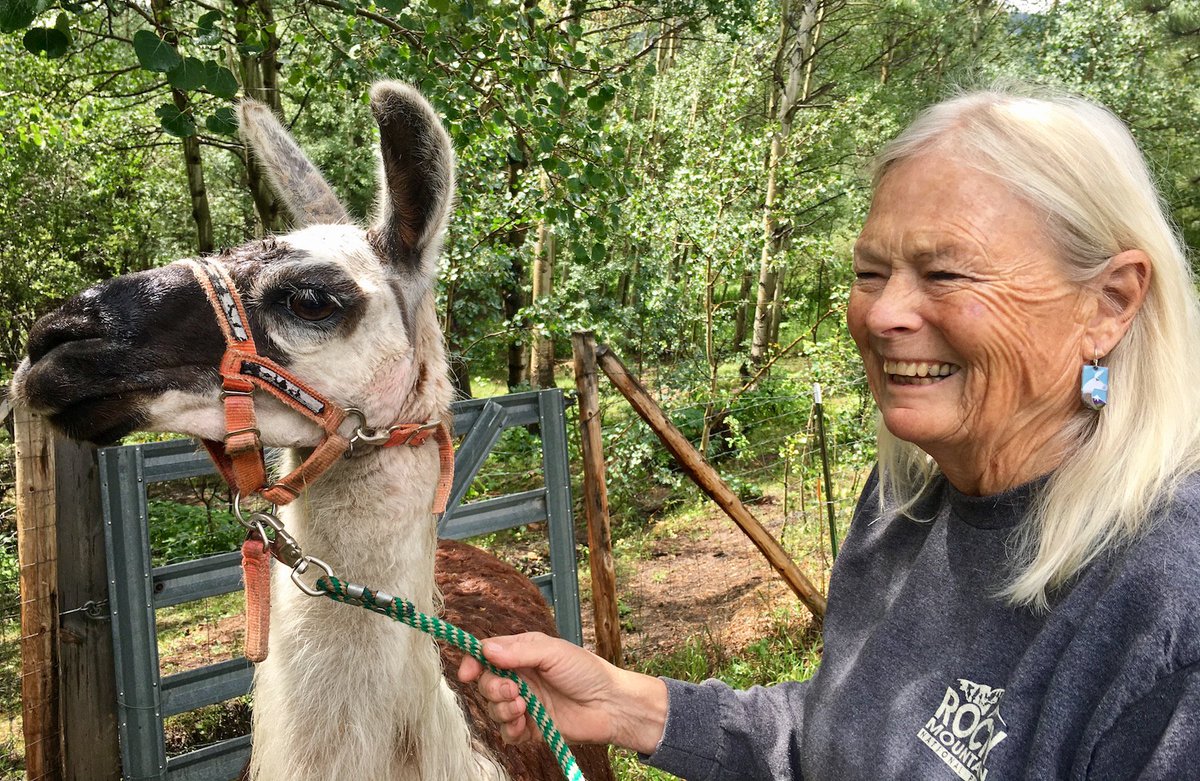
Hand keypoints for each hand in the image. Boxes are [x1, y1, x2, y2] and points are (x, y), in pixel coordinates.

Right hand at [457, 631, 666, 753]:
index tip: (467, 672)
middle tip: (514, 690)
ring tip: (524, 707)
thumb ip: (519, 651)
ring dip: (502, 709)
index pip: (486, 655)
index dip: (472, 662)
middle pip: (485, 683)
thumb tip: (485, 650)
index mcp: (522, 654)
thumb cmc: (586, 671)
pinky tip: (524, 723)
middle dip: (492, 688)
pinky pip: (506, 732)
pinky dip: (510, 729)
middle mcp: (519, 678)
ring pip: (493, 709)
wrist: (610, 705)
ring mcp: (524, 704)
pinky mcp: (530, 728)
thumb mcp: (553, 652)